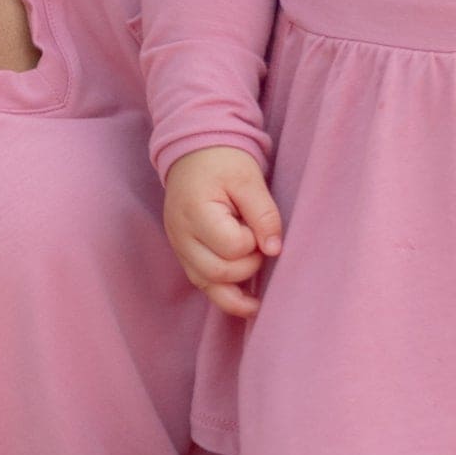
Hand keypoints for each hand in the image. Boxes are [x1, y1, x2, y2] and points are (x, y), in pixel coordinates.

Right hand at [163, 146, 283, 318]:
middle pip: (219, 273)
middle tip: (260, 245)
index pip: (232, 247)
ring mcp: (180, 248)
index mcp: (195, 213)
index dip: (253, 241)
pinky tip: (248, 301)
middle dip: (248, 266)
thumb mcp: (249, 179)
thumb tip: (275, 250)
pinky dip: (226, 295)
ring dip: (237, 288)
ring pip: (209, 287)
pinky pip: (204, 285)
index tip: (258, 225)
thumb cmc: (223, 161)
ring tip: (259, 288)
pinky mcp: (185, 256)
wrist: (194, 153)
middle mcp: (181, 236)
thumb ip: (264, 214)